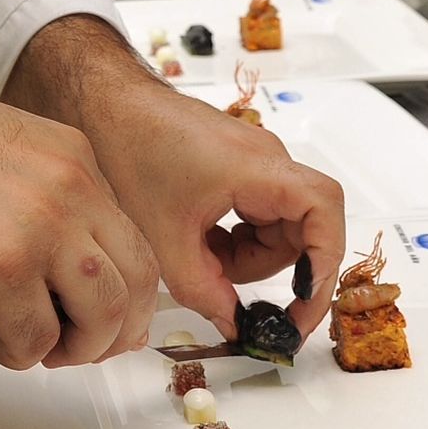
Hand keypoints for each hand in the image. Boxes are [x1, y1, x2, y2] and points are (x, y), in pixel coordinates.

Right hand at [0, 82, 159, 371]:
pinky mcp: (3, 271)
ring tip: (47, 349)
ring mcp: (40, 229)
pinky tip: (1, 344)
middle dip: (119, 327)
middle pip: (136, 278)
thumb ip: (42, 184)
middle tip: (90, 344)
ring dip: (81, 347)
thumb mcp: (2, 141)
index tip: (110, 310)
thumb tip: (60, 239)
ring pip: (104, 313)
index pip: (129, 234)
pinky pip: (39, 338)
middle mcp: (68, 188)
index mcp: (69, 155)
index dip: (123, 285)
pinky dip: (24, 355)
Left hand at [7, 18, 345, 344]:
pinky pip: (255, 212)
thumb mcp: (164, 239)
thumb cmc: (127, 149)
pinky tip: (194, 239)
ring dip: (244, 254)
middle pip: (299, 229)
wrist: (102, 104)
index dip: (324, 263)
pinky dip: (232, 236)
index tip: (301, 304)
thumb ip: (205, 292)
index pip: (325, 211)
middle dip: (264, 267)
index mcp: (258, 167)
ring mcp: (252, 159)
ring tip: (195, 254)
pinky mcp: (235, 163)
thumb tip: (235, 324)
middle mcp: (265, 158)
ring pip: (276, 226)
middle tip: (223, 288)